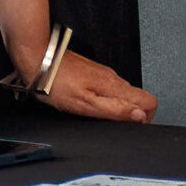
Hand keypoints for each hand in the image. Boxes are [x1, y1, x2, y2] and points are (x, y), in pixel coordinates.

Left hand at [37, 49, 156, 122]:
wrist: (36, 59)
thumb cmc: (54, 82)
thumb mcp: (85, 104)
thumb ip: (115, 110)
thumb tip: (139, 116)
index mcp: (113, 86)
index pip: (149, 100)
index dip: (146, 118)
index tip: (131, 126)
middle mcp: (111, 77)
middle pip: (137, 98)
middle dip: (130, 114)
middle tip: (110, 123)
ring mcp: (101, 74)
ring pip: (122, 93)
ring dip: (116, 107)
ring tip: (96, 114)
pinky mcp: (91, 73)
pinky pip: (107, 89)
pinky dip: (104, 99)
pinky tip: (87, 103)